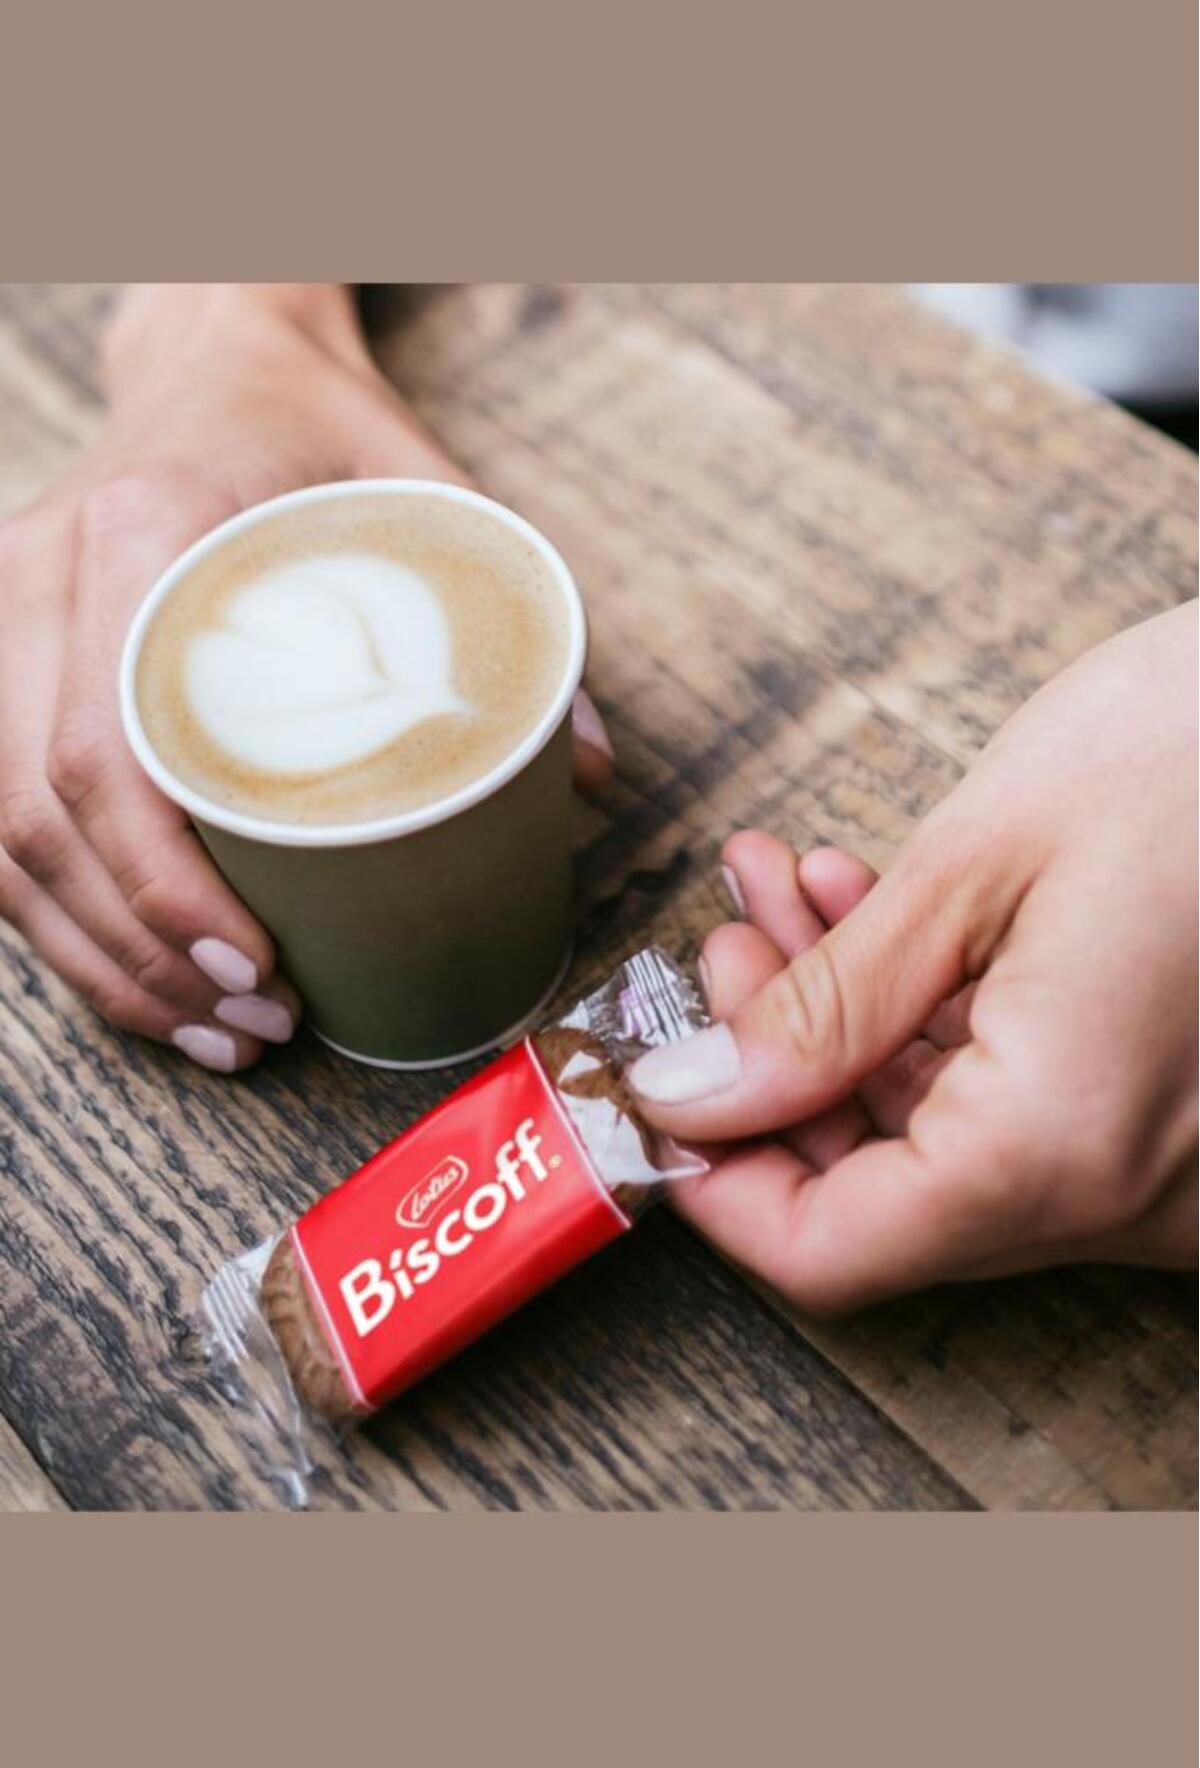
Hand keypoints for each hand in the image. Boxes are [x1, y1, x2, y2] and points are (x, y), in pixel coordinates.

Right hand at [0, 285, 612, 1070]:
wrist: (213, 353)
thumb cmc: (319, 425)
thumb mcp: (429, 489)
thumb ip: (511, 614)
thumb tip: (583, 775)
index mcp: (142, 533)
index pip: (109, 751)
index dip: (162, 892)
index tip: (250, 968)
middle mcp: (42, 576)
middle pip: (39, 818)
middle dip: (139, 955)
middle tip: (256, 1023)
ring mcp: (1, 616)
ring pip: (0, 837)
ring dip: (96, 959)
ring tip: (210, 1031)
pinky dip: (56, 916)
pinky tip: (133, 979)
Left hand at [630, 602, 1197, 1307]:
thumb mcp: (981, 864)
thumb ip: (822, 1007)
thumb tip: (694, 1097)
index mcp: (1063, 1144)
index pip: (832, 1254)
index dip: (718, 1183)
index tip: (661, 1088)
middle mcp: (1128, 1193)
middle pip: (883, 1191)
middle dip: (776, 1065)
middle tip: (726, 936)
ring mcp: (1166, 1168)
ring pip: (947, 1140)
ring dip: (847, 1024)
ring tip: (788, 895)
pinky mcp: (1179, 1118)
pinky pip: (1026, 1108)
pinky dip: (937, 1024)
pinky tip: (879, 915)